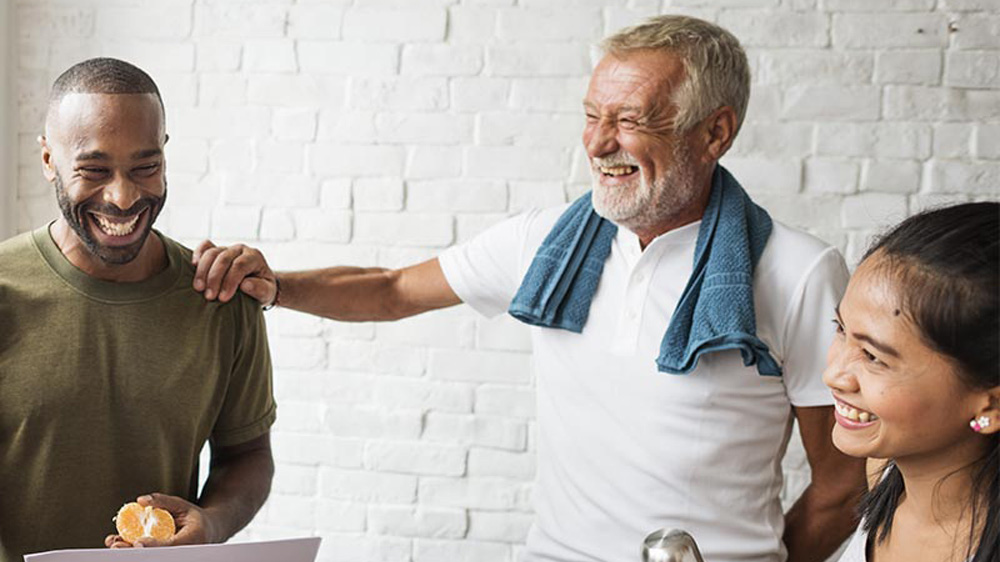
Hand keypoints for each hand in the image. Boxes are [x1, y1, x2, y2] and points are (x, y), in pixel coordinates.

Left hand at [104, 493, 220, 547]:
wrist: (206, 532)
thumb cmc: (194, 518)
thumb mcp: (182, 505)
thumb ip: (163, 501)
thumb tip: (140, 500)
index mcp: (193, 537)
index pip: (171, 544)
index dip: (154, 545)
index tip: (138, 542)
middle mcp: (184, 551)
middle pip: (158, 554)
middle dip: (135, 551)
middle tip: (117, 545)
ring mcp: (175, 556)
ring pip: (152, 556)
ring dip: (131, 552)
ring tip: (115, 543)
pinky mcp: (166, 556)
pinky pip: (151, 555)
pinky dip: (135, 551)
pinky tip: (121, 544)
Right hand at [192, 240, 275, 305]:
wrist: (257, 285)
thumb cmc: (261, 289)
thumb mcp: (267, 293)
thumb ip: (260, 289)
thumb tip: (245, 284)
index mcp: (255, 257)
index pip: (240, 265)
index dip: (230, 281)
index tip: (223, 298)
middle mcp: (241, 250)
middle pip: (224, 258)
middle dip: (215, 278)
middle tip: (209, 297)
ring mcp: (227, 248)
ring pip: (212, 253)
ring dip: (203, 271)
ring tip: (199, 288)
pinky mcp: (216, 250)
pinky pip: (205, 246)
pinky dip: (198, 254)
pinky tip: (193, 266)